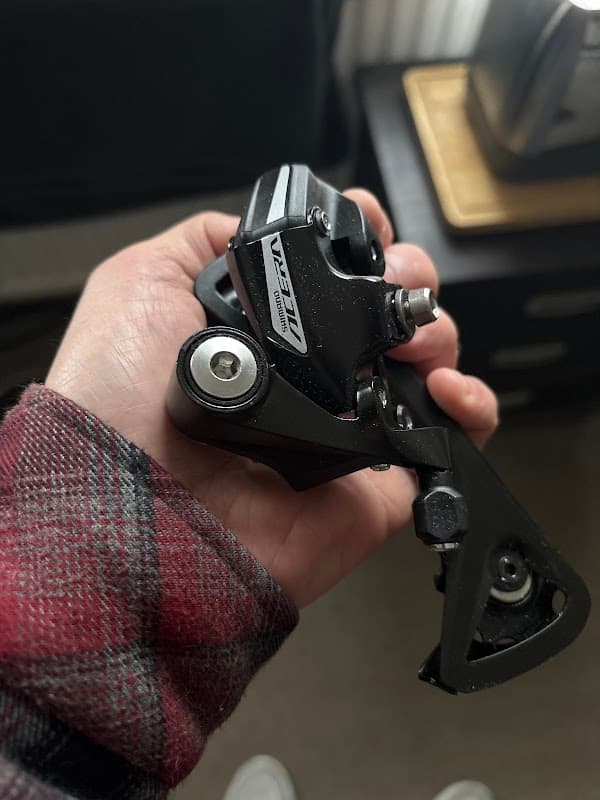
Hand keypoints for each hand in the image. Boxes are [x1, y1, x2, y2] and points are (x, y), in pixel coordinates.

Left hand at [46, 191, 497, 607]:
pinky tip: (445, 387)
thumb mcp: (139, 285)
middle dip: (407, 279)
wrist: (137, 508)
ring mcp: (346, 425)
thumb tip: (252, 230)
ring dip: (439, 332)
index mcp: (265, 333)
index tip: (367, 230)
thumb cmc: (118, 402)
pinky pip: (451, 440)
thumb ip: (201, 243)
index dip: (360, 242)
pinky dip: (471, 405)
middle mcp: (308, 376)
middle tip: (393, 284)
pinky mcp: (379, 479)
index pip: (333, 278)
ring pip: (426, 364)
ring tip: (413, 338)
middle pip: (389, 312)